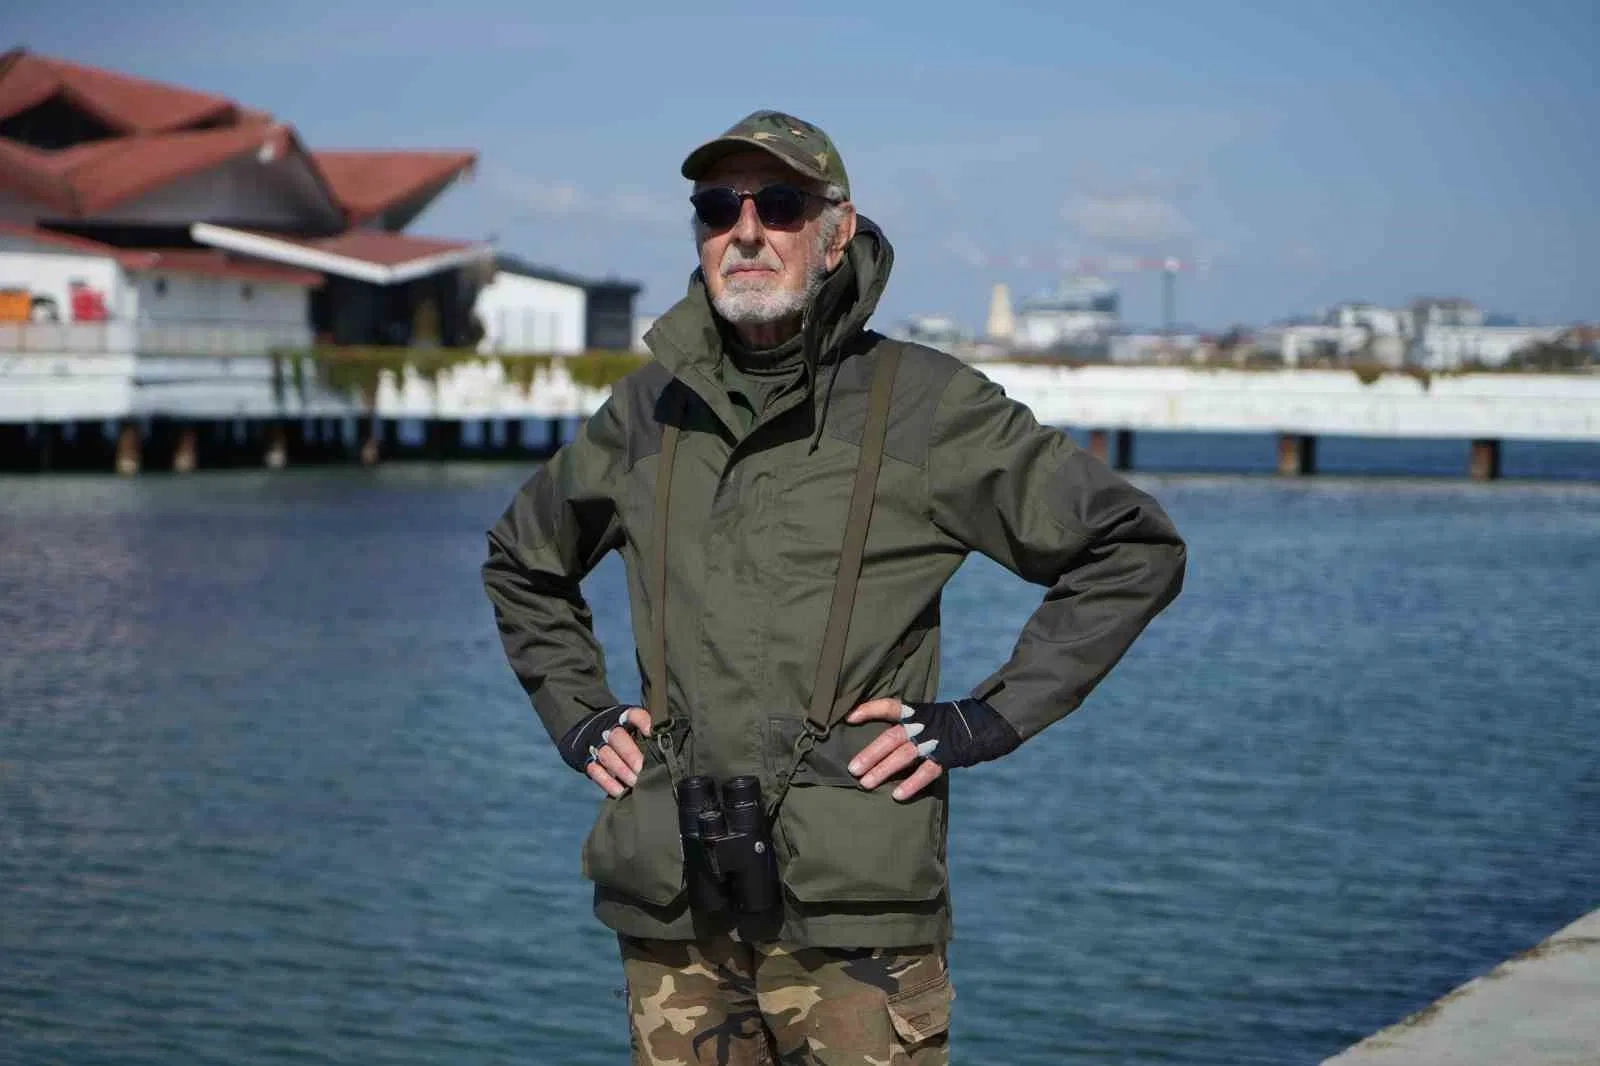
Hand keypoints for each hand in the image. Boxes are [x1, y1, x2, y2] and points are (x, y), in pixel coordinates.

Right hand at [560, 706, 652, 796]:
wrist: (594, 737)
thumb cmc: (629, 739)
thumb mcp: (639, 733)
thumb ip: (652, 738)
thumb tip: (667, 744)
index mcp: (626, 719)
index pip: (635, 715)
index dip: (643, 722)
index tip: (651, 733)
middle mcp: (610, 730)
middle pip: (618, 737)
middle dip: (631, 754)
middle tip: (641, 769)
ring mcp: (598, 745)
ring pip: (606, 754)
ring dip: (621, 770)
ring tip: (635, 782)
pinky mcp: (589, 761)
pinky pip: (595, 770)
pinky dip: (607, 782)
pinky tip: (620, 790)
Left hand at [845, 697, 1022, 801]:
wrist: (983, 725)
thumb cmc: (948, 722)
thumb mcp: (927, 715)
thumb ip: (906, 723)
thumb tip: (879, 740)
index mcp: (916, 711)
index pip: (889, 706)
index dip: (869, 709)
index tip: (850, 717)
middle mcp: (922, 725)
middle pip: (891, 738)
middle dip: (870, 753)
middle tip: (852, 769)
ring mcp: (934, 741)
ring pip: (904, 756)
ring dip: (883, 770)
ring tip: (865, 783)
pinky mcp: (946, 757)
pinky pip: (926, 772)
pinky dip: (911, 784)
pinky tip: (896, 796)